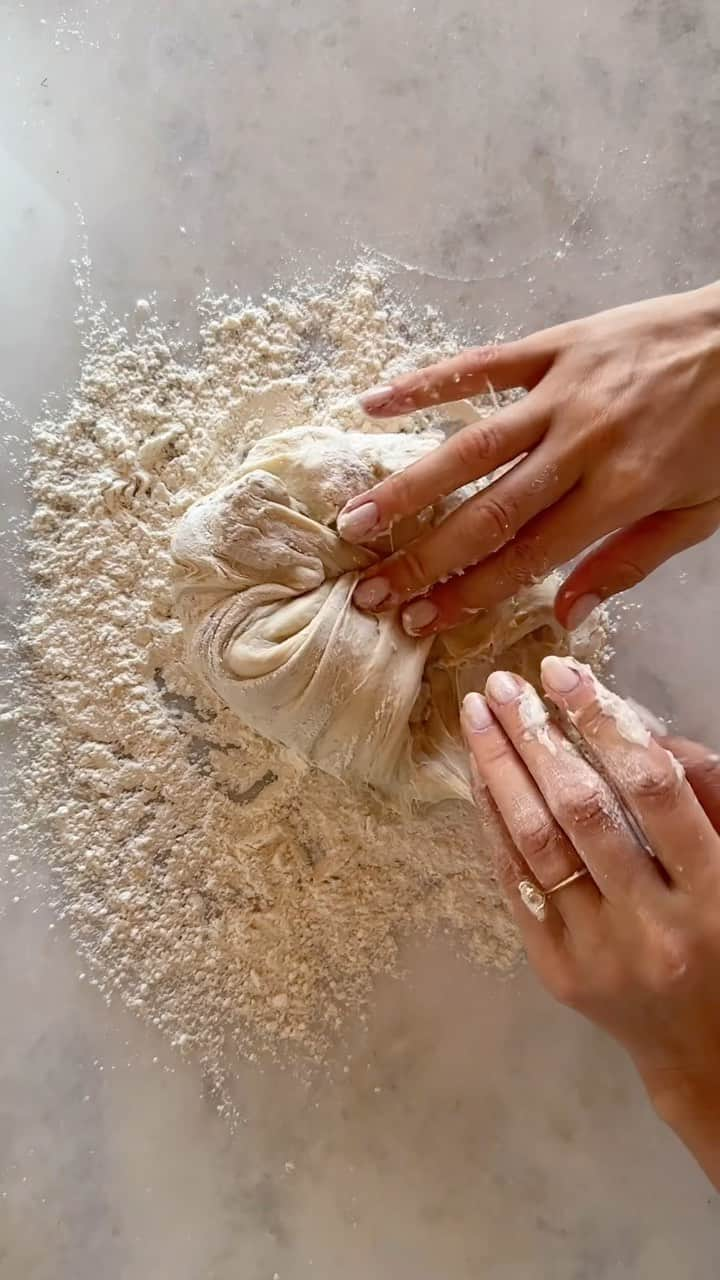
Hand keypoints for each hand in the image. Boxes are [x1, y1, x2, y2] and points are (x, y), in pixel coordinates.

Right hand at [338, 283, 719, 635]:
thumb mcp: (699, 512)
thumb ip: (629, 564)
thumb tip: (566, 617)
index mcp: (622, 491)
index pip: (528, 557)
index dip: (468, 594)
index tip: (420, 621)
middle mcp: (583, 444)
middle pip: (487, 512)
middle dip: (424, 559)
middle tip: (369, 591)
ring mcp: (564, 390)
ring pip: (470, 446)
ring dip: (407, 486)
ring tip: (353, 521)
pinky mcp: (556, 344)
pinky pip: (481, 365)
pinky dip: (425, 384)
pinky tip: (374, 404)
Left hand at [462, 658, 719, 1188]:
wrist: (709, 1053)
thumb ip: (707, 794)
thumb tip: (635, 727)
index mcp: (715, 895)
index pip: (652, 789)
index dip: (605, 721)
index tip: (566, 672)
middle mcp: (654, 926)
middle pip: (582, 810)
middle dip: (536, 736)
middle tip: (505, 682)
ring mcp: (599, 954)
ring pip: (537, 844)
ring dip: (500, 771)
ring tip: (479, 715)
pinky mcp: (557, 972)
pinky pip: (515, 882)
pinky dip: (494, 822)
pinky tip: (481, 776)